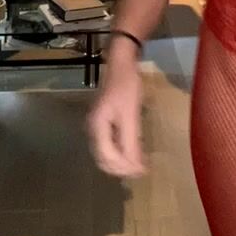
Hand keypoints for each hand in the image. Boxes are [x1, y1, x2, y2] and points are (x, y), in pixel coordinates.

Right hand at [87, 56, 147, 177]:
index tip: (142, 172)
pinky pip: (109, 144)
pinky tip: (132, 151)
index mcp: (97, 128)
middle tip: (141, 171)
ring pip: (106, 153)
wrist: (122, 64)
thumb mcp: (131, 115)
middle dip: (121, 168)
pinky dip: (120, 151)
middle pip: (104, 159)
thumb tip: (136, 167)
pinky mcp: (103, 122)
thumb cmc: (127, 88)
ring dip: (121, 161)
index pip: (108, 158)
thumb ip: (131, 142)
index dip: (124, 168)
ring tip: (138, 165)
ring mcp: (96, 125)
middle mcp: (93, 129)